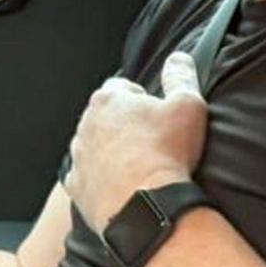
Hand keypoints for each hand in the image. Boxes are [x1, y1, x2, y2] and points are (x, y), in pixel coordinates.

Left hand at [66, 51, 207, 232]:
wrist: (148, 208)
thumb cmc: (167, 154)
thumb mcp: (188, 106)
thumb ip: (181, 76)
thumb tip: (179, 58)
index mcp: (108, 100)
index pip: (123, 87)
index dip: (143, 99)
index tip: (159, 115)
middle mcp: (86, 124)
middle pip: (106, 117)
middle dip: (126, 125)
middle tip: (153, 143)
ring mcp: (79, 157)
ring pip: (94, 146)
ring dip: (112, 152)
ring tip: (139, 167)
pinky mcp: (77, 187)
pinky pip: (86, 177)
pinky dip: (101, 179)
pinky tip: (122, 186)